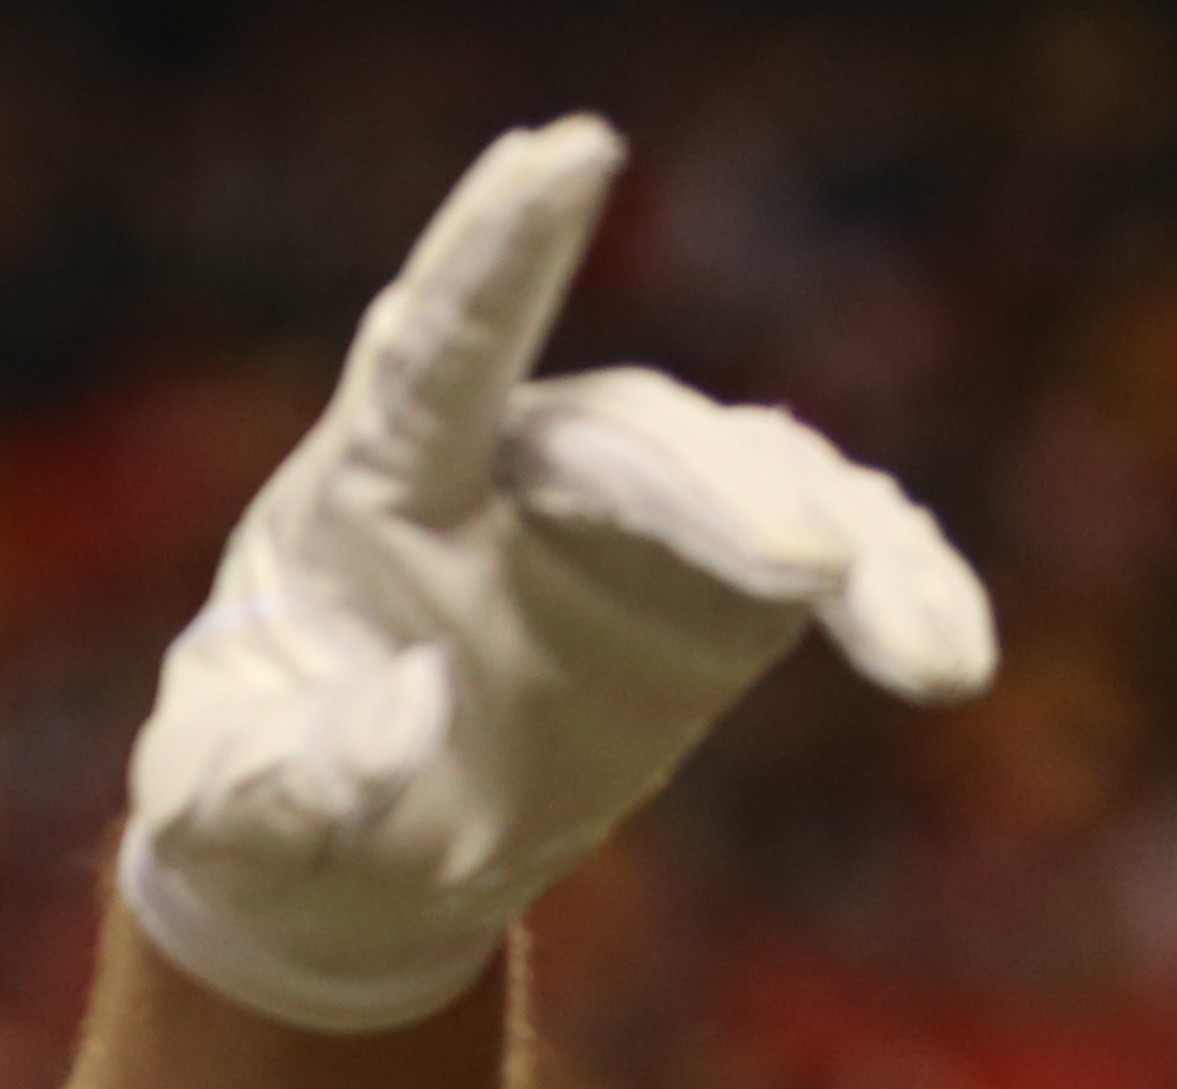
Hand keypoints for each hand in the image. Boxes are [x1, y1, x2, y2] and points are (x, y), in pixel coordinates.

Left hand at [119, 116, 995, 1035]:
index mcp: (371, 488)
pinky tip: (947, 657)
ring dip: (835, 545)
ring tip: (916, 647)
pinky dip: (897, 591)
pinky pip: (834, 553)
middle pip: (624, 437)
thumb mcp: (229, 814)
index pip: (434, 352)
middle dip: (713, 490)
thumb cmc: (269, 804)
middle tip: (803, 563)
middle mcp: (515, 465)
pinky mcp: (725, 574)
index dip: (496, 254)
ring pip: (750, 477)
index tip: (563, 149)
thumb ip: (291, 777)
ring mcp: (633, 511)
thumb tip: (416, 713)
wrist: (358, 850)